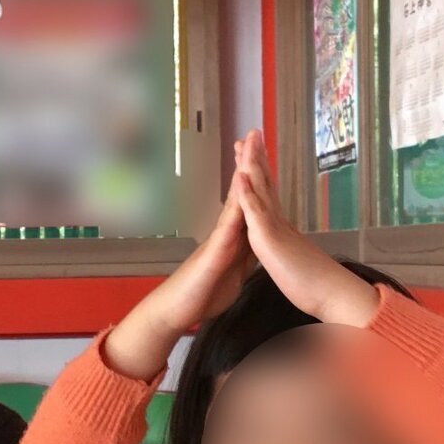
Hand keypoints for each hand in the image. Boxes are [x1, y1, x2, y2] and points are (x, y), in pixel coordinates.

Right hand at [102, 133, 256, 380]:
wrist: (177, 311)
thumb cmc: (202, 293)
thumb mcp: (233, 272)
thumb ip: (243, 256)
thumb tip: (254, 247)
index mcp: (234, 236)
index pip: (249, 200)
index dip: (258, 176)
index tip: (265, 150)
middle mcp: (225, 232)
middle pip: (241, 192)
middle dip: (249, 163)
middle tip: (254, 133)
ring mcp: (217, 241)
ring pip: (233, 204)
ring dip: (241, 178)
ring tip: (247, 151)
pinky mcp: (212, 256)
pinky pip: (225, 232)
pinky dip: (234, 213)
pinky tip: (239, 200)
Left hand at [234, 129, 378, 326]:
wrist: (332, 295)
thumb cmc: (316, 284)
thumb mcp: (295, 262)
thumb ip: (290, 250)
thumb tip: (291, 248)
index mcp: (280, 228)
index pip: (267, 194)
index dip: (260, 173)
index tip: (252, 155)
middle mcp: (279, 221)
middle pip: (265, 183)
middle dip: (255, 158)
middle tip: (248, 135)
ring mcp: (275, 227)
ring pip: (261, 190)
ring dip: (251, 165)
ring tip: (243, 143)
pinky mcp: (271, 238)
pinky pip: (257, 212)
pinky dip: (249, 193)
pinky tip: (241, 176)